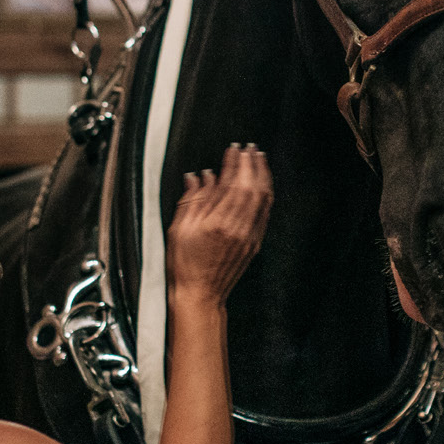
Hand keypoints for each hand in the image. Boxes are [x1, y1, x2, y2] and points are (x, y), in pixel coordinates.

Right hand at [167, 144, 272, 309]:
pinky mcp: (253, 243)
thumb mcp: (179, 230)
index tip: (233, 149)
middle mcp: (237, 228)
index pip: (232, 184)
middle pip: (253, 188)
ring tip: (259, 160)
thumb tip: (198, 177)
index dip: (234, 163)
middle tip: (250, 149)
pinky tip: (261, 186)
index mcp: (217, 223)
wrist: (200, 294)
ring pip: (263, 199)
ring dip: (263, 176)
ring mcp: (248, 236)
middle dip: (253, 164)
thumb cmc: (185, 266)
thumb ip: (191, 200)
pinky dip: (264, 195)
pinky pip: (264, 213)